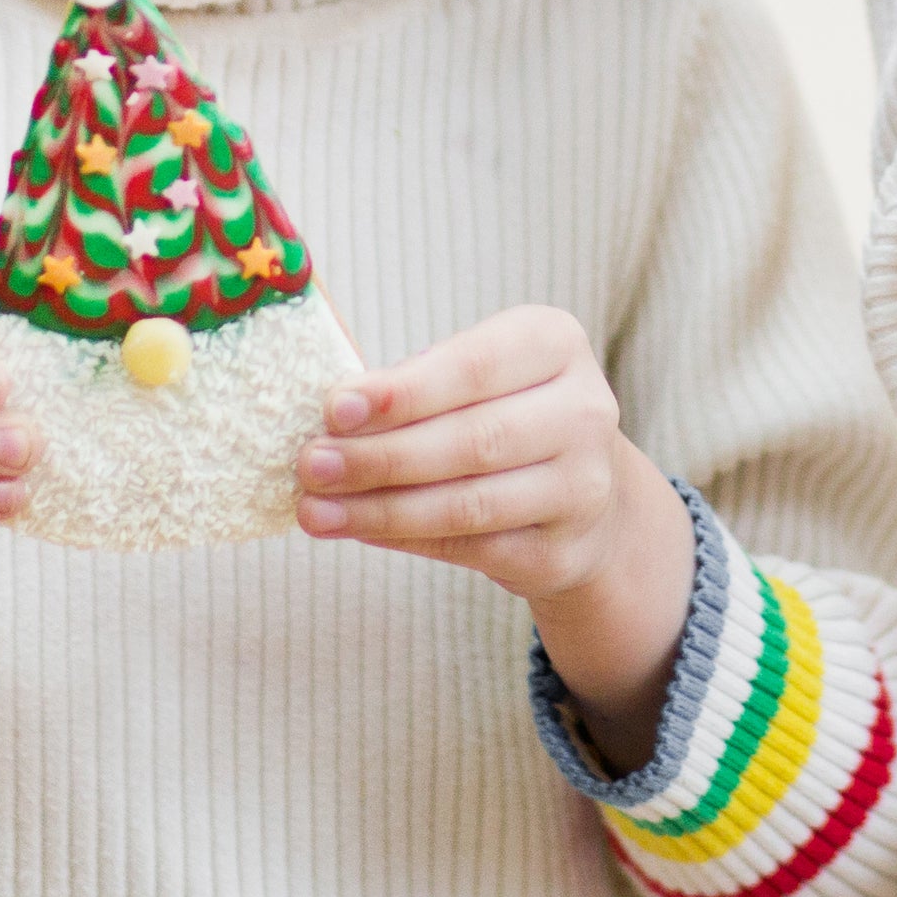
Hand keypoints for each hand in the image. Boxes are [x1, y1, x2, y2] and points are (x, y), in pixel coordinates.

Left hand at [299, 305, 695, 770]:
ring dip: (380, 508)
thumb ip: (417, 385)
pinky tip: (358, 528)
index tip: (334, 408)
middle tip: (310, 465)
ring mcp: (581, 486)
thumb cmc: (505, 414)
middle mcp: (585, 411)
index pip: (475, 367)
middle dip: (380, 456)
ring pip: (469, 503)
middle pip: (473, 439)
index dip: (404, 392)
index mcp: (557, 344)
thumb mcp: (478, 374)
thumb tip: (335, 414)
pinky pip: (471, 549)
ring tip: (315, 508)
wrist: (585, 496)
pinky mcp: (561, 552)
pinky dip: (404, 538)